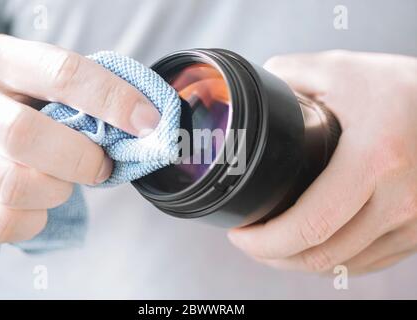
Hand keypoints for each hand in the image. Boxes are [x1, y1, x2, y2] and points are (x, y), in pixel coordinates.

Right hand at [0, 35, 159, 242]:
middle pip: (23, 135)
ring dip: (57, 190)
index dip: (112, 100)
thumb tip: (146, 125)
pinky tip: (39, 203)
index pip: (60, 73)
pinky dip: (34, 219)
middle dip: (80, 158)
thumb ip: (89, 98)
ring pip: (13, 184)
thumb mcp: (50, 86)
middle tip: (101, 165)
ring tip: (64, 180)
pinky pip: (2, 223)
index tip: (148, 123)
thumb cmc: (30, 106)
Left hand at [228, 50, 416, 273]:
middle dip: (273, 256)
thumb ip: (289, 74)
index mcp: (375, 159)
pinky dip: (331, 261)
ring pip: (343, 265)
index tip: (240, 233)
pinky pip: (367, 262)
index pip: (310, 224)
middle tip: (249, 241)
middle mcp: (400, 199)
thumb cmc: (405, 88)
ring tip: (273, 245)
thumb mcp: (343, 69)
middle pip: (321, 255)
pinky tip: (312, 247)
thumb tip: (252, 91)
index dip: (265, 240)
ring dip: (299, 261)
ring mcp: (413, 222)